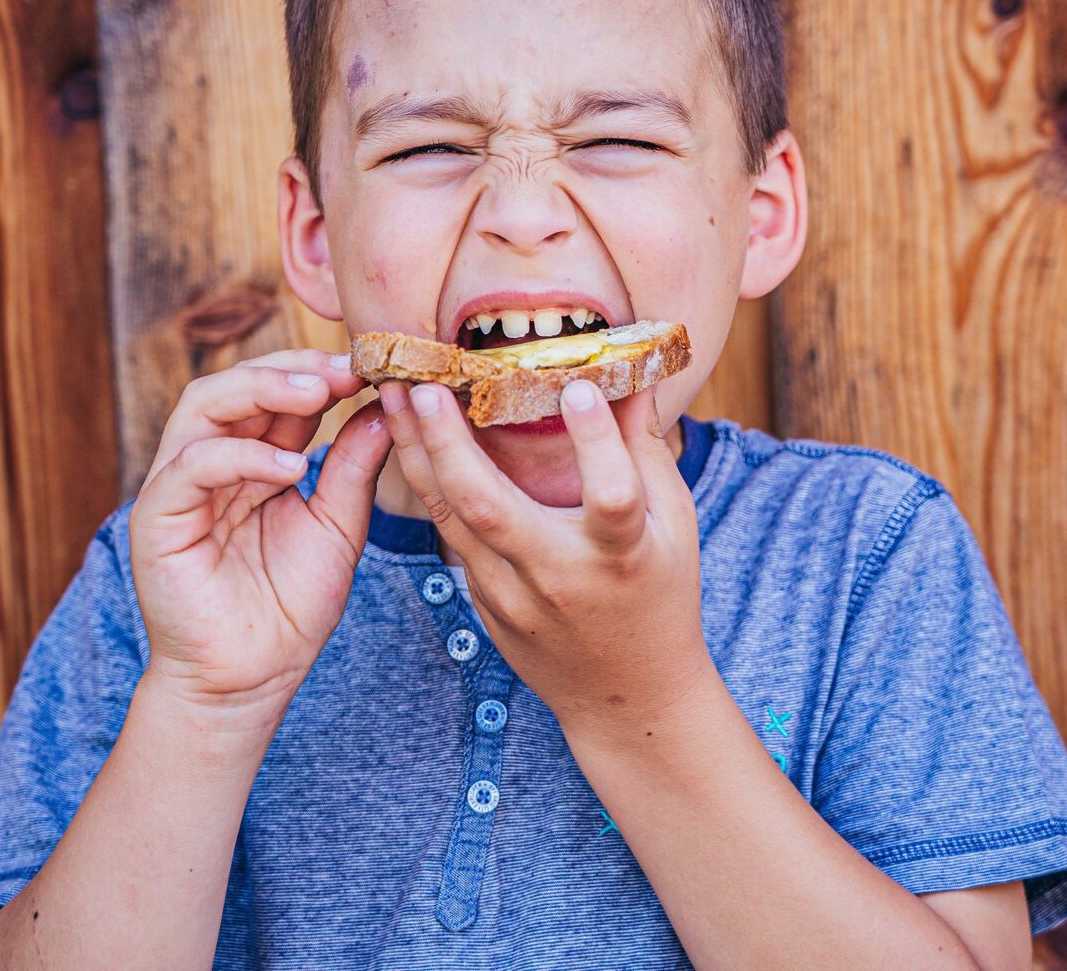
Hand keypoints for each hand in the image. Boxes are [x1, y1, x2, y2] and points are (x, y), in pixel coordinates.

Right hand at [129, 350, 391, 722]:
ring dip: (263, 388)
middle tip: (344, 368)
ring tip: (318, 393)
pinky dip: (241, 456)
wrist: (253, 681)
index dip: (318, 372)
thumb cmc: (292, 606)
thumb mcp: (338, 525)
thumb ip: (354, 467)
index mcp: (253, 459)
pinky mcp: (157, 518)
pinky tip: (291, 466)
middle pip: (235, 383)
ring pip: (203, 405)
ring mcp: (179, 486)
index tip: (368, 365)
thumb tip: (383, 407)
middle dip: (291, 368)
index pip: (276, 393)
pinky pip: (191, 466)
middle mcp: (210, 462)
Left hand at [378, 379, 714, 738]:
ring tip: (393, 395)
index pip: (610, 497)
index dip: (596, 443)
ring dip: (416, 454)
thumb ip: (645, 446)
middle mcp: (559, 577)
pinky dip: (427, 485)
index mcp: (621, 555)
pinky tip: (407, 440)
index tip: (577, 387)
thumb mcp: (673, 522)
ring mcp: (513, 596)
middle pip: (491, 508)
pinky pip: (449, 536)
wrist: (627, 697)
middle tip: (424, 386)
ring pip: (451, 519)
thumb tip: (632, 370)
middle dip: (450, 443)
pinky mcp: (485, 605)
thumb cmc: (659, 594)